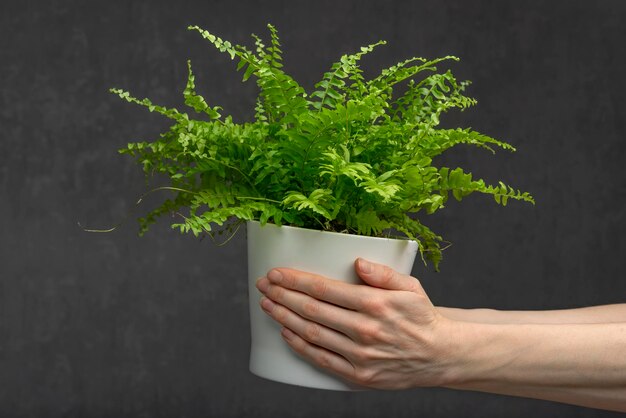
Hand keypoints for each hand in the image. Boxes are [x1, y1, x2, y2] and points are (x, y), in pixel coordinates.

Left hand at [255, 258, 459, 388]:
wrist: (439, 355)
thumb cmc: (421, 316)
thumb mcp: (410, 287)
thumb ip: (383, 273)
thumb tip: (356, 262)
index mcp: (375, 304)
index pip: (324, 289)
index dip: (295, 280)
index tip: (276, 273)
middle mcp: (364, 330)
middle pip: (312, 310)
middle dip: (282, 295)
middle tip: (263, 285)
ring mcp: (360, 356)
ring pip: (311, 333)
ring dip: (284, 318)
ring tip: (267, 305)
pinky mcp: (358, 376)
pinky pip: (321, 359)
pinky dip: (299, 346)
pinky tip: (285, 333)